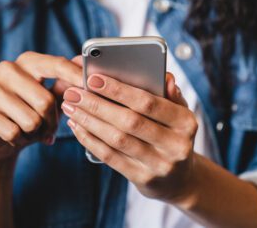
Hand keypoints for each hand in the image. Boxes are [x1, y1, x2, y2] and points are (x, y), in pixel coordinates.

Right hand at [0, 52, 82, 164]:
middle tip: (49, 129)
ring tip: (30, 131)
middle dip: (52, 122)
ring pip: (30, 120)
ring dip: (35, 133)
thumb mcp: (53, 99)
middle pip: (45, 100)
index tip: (91, 86)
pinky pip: (12, 131)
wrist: (0, 140)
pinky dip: (19, 140)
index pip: (56, 64)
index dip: (75, 77)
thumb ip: (68, 84)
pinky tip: (15, 137)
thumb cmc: (31, 114)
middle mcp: (7, 69)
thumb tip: (85, 65)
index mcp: (28, 61)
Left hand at [61, 73, 198, 203]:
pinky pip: (111, 157)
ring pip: (117, 140)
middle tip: (73, 93)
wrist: (180, 179)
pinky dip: (90, 140)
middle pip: (129, 121)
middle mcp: (176, 145)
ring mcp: (160, 165)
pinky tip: (77, 126)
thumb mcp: (179, 114)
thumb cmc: (173, 135)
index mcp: (186, 122)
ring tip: (70, 107)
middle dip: (97, 105)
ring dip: (89, 121)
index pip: (148, 103)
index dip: (119, 90)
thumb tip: (165, 77)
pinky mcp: (143, 179)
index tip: (93, 78)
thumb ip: (170, 94)